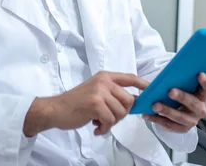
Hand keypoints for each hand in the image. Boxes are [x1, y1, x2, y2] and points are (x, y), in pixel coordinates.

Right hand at [23, 71, 147, 136]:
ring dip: (111, 122)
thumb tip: (135, 101)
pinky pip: (110, 120)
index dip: (143, 84)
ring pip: (120, 112)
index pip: (130, 77)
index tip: (150, 91)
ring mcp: (99, 91)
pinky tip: (96, 127)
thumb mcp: (96, 92)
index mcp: (105, 76)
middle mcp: (103, 81)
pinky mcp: (95, 103)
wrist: (55, 109)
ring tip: (99, 122)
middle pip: (129, 100)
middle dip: (122, 114)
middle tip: (109, 118)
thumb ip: (113, 93)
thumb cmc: (76, 103)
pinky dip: (105, 128)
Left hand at [142, 72, 205, 132]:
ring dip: (167, 111)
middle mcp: (199, 109)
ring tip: (155, 105)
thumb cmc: (178, 96)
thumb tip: (158, 75)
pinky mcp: (182, 129)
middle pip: (194, 104)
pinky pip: (169, 125)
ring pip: (181, 117)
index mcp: (201, 95)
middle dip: (182, 97)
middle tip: (170, 91)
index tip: (199, 74)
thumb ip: (173, 81)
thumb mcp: (179, 87)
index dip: (205, 82)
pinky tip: (147, 114)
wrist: (177, 112)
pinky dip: (157, 119)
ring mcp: (191, 120)